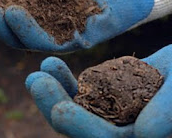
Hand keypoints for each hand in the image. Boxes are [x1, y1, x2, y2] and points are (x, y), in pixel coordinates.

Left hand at [25, 45, 171, 137]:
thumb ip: (170, 109)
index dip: (82, 128)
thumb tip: (145, 134)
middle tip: (36, 82)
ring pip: (76, 111)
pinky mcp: (103, 98)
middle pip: (83, 129)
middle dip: (56, 106)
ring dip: (54, 92)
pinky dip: (64, 81)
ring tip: (37, 73)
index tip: (60, 111)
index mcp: (142, 136)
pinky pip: (80, 93)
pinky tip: (50, 64)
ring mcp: (110, 115)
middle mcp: (122, 132)